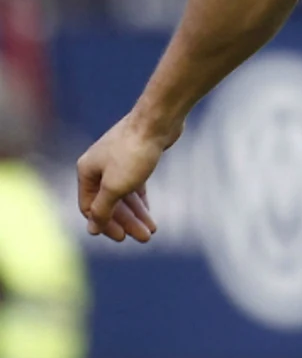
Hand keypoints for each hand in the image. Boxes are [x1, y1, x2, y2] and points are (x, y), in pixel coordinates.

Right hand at [76, 114, 172, 243]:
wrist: (158, 119)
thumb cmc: (134, 152)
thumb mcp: (115, 187)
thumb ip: (102, 210)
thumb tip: (92, 230)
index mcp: (86, 172)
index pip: (90, 208)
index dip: (105, 225)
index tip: (123, 238)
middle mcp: (98, 166)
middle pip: (110, 202)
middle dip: (127, 222)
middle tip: (145, 238)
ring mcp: (117, 160)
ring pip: (124, 194)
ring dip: (137, 214)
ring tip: (152, 230)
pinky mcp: (135, 156)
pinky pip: (134, 184)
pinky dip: (141, 199)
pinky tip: (148, 213)